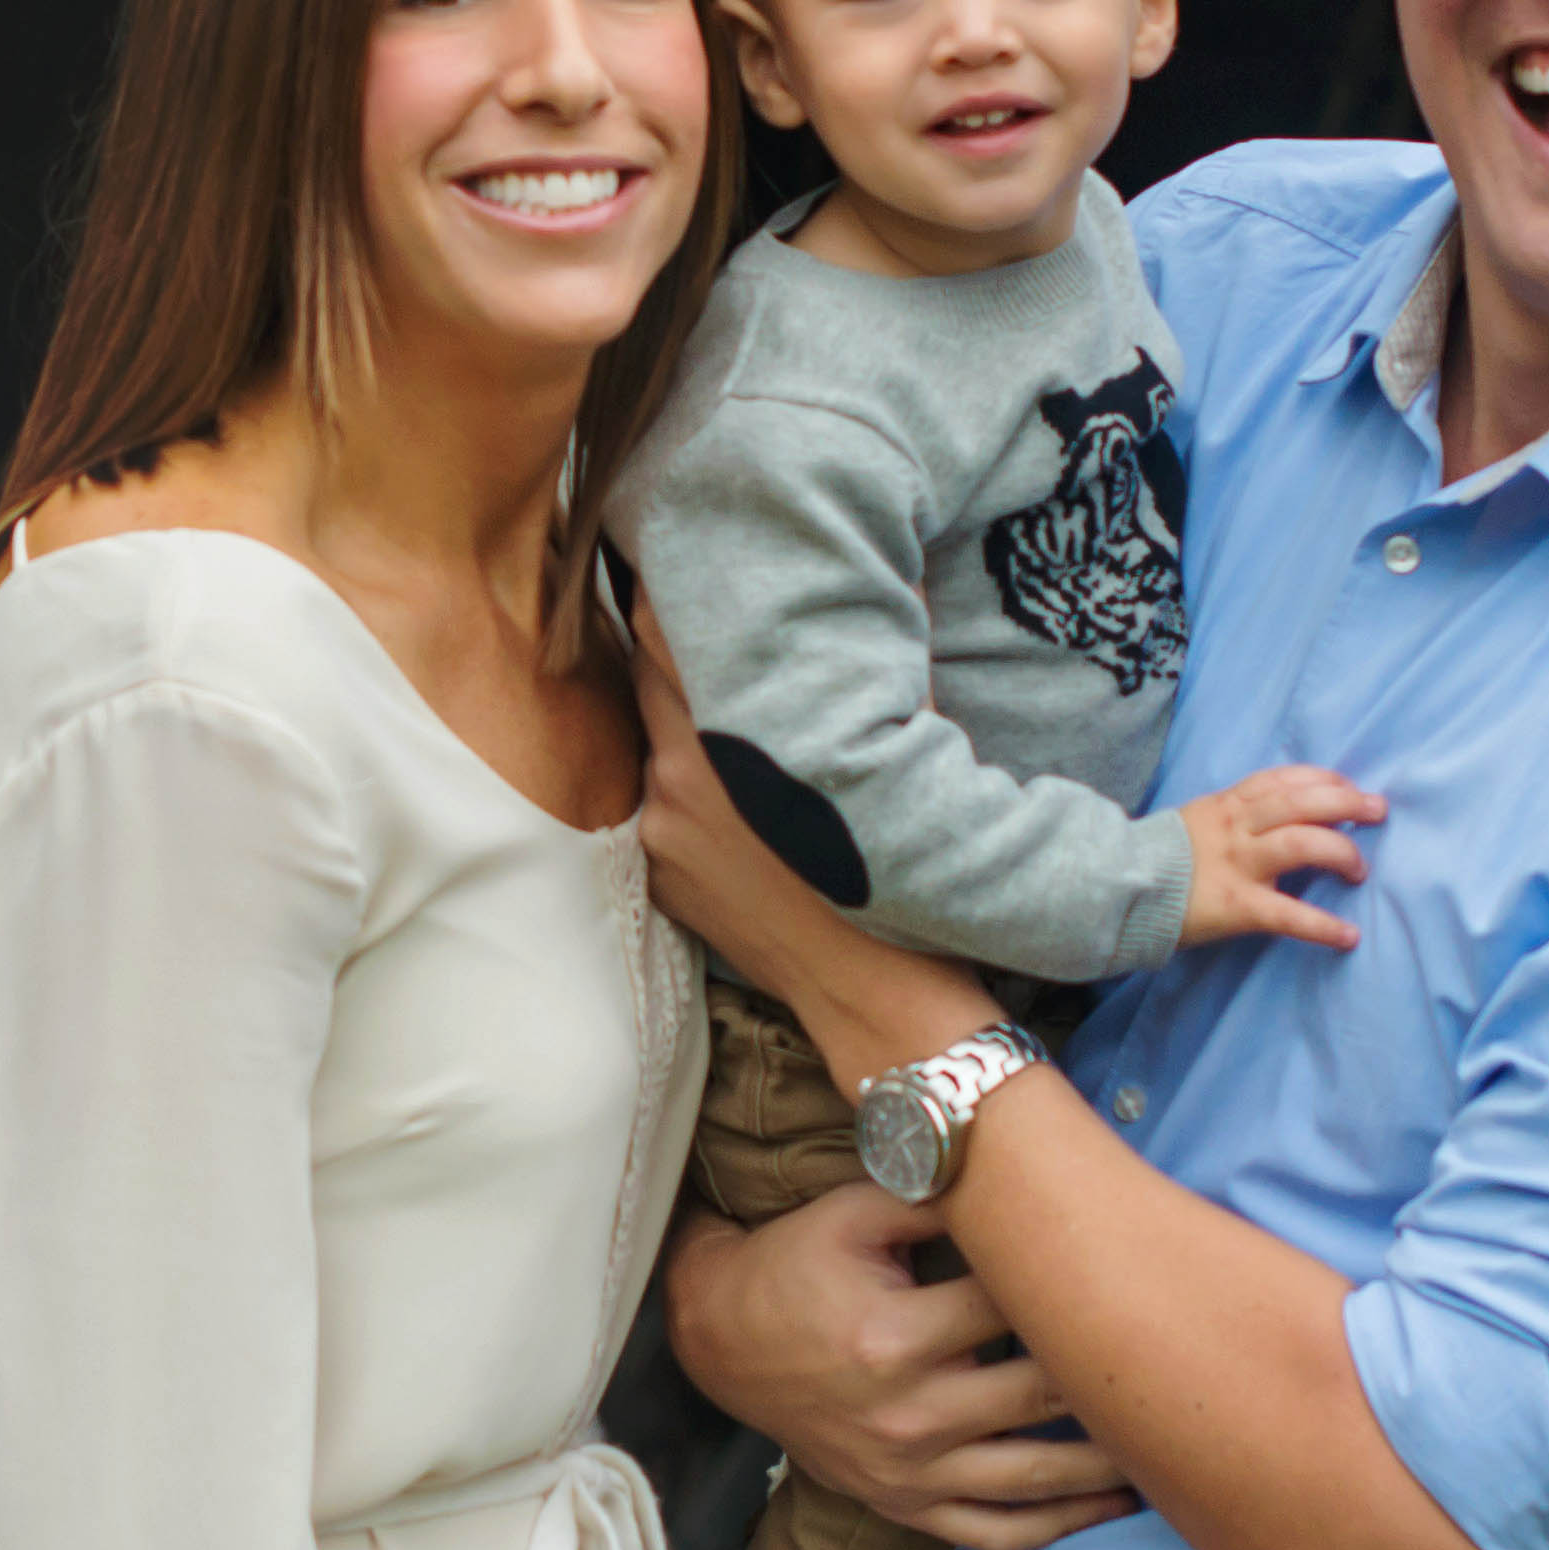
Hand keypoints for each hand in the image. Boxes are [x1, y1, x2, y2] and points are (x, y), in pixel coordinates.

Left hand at [627, 611, 986, 1065]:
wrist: (872, 990)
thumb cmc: (899, 863)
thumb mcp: (897, 743)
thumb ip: (874, 656)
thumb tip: (895, 573)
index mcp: (724, 730)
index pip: (662, 629)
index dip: (669, 591)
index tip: (678, 559)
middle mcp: (675, 774)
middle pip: (649, 678)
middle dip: (676, 652)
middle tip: (704, 622)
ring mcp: (660, 830)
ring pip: (657, 746)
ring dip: (685, 726)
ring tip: (732, 720)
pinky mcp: (660, 877)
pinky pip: (662, 811)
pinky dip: (689, 794)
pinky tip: (734, 802)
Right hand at [667, 1192, 1132, 1549]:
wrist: (719, 1338)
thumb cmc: (794, 1265)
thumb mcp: (851, 1214)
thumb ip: (934, 1190)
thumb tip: (1018, 1166)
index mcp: (895, 1337)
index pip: (1013, 1306)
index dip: (1070, 1281)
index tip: (1128, 1266)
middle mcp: (907, 1414)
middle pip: (1042, 1394)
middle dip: (1112, 1374)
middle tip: (1184, 1354)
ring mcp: (909, 1471)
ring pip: (1035, 1478)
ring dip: (1111, 1463)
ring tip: (1175, 1440)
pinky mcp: (905, 1504)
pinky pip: (994, 1533)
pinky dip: (1059, 1528)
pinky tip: (1113, 1506)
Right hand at [1177, 764, 1386, 951]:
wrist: (1115, 889)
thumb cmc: (1160, 859)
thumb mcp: (1196, 820)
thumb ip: (1233, 815)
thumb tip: (1277, 816)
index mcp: (1229, 804)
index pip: (1286, 779)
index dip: (1325, 779)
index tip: (1349, 786)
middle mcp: (1238, 827)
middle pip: (1303, 802)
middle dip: (1347, 802)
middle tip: (1377, 811)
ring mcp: (1238, 865)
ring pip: (1302, 843)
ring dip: (1342, 853)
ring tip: (1360, 870)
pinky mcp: (1237, 905)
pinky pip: (1288, 914)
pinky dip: (1322, 927)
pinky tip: (1348, 937)